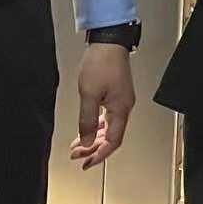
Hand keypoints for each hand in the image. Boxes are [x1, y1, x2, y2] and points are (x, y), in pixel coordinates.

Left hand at [70, 44, 135, 169]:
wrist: (109, 40)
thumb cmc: (102, 63)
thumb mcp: (89, 95)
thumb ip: (86, 121)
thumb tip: (85, 142)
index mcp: (121, 109)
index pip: (113, 141)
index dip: (99, 155)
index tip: (86, 163)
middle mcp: (125, 106)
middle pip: (111, 136)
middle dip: (93, 148)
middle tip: (77, 155)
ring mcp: (121, 99)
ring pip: (109, 127)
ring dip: (93, 137)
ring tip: (78, 144)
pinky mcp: (117, 92)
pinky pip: (108, 116)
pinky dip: (97, 125)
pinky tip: (88, 126)